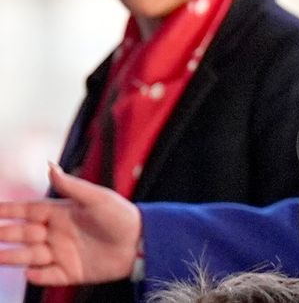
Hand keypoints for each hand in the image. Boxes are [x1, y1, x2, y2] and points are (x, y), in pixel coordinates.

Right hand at [0, 163, 140, 284]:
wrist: (142, 242)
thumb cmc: (121, 216)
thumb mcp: (97, 198)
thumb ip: (71, 186)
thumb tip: (50, 165)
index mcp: (60, 213)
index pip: (27, 211)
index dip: (8, 211)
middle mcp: (56, 233)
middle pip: (23, 234)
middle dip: (5, 234)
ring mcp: (61, 253)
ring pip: (30, 256)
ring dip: (14, 257)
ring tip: (0, 256)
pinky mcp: (69, 272)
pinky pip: (48, 276)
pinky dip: (38, 276)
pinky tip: (31, 273)